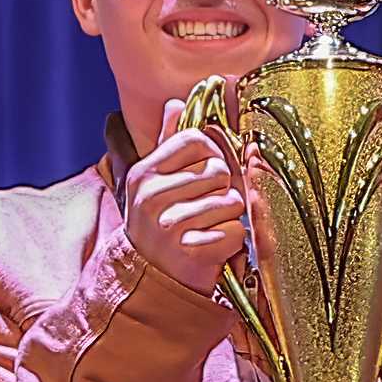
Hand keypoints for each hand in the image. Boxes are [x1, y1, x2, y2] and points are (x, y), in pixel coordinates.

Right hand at [123, 98, 248, 291]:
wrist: (148, 279)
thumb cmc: (158, 224)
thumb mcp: (154, 181)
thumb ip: (168, 141)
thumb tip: (176, 102)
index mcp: (145, 172)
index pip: (196, 140)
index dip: (212, 154)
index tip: (207, 173)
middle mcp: (152, 195)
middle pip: (219, 170)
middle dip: (222, 190)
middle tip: (207, 207)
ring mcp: (169, 224)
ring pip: (231, 202)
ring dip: (228, 218)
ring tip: (208, 228)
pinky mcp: (190, 251)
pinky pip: (235, 233)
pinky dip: (232, 242)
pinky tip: (213, 247)